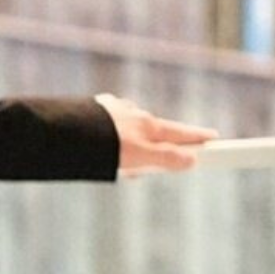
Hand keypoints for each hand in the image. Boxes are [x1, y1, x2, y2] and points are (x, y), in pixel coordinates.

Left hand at [96, 93, 217, 173]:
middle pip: (157, 130)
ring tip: (116, 162)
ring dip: (131, 141)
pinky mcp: (91, 111)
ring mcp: (112, 110)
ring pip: (131, 128)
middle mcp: (133, 113)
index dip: (198, 137)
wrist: (60, 131)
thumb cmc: (100, 145)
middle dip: (161, 144)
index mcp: (148, 124)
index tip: (214, 138)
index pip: (181, 132)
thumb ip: (166, 158)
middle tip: (150, 163)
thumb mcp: (138, 157)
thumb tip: (192, 159)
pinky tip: (98, 146)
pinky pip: (108, 125)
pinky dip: (109, 135)